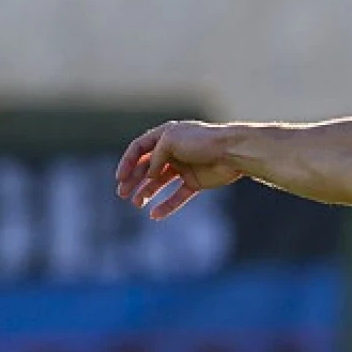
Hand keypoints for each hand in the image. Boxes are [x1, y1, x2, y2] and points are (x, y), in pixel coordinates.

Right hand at [115, 121, 244, 218]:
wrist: (232, 152)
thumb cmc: (202, 141)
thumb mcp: (171, 141)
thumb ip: (155, 156)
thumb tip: (149, 174)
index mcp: (165, 136)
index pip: (139, 148)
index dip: (127, 162)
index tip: (119, 178)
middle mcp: (173, 151)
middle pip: (147, 167)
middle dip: (133, 180)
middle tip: (122, 194)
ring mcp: (184, 167)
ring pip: (160, 182)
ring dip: (146, 192)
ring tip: (136, 204)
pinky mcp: (196, 182)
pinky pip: (177, 195)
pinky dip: (167, 205)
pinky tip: (155, 215)